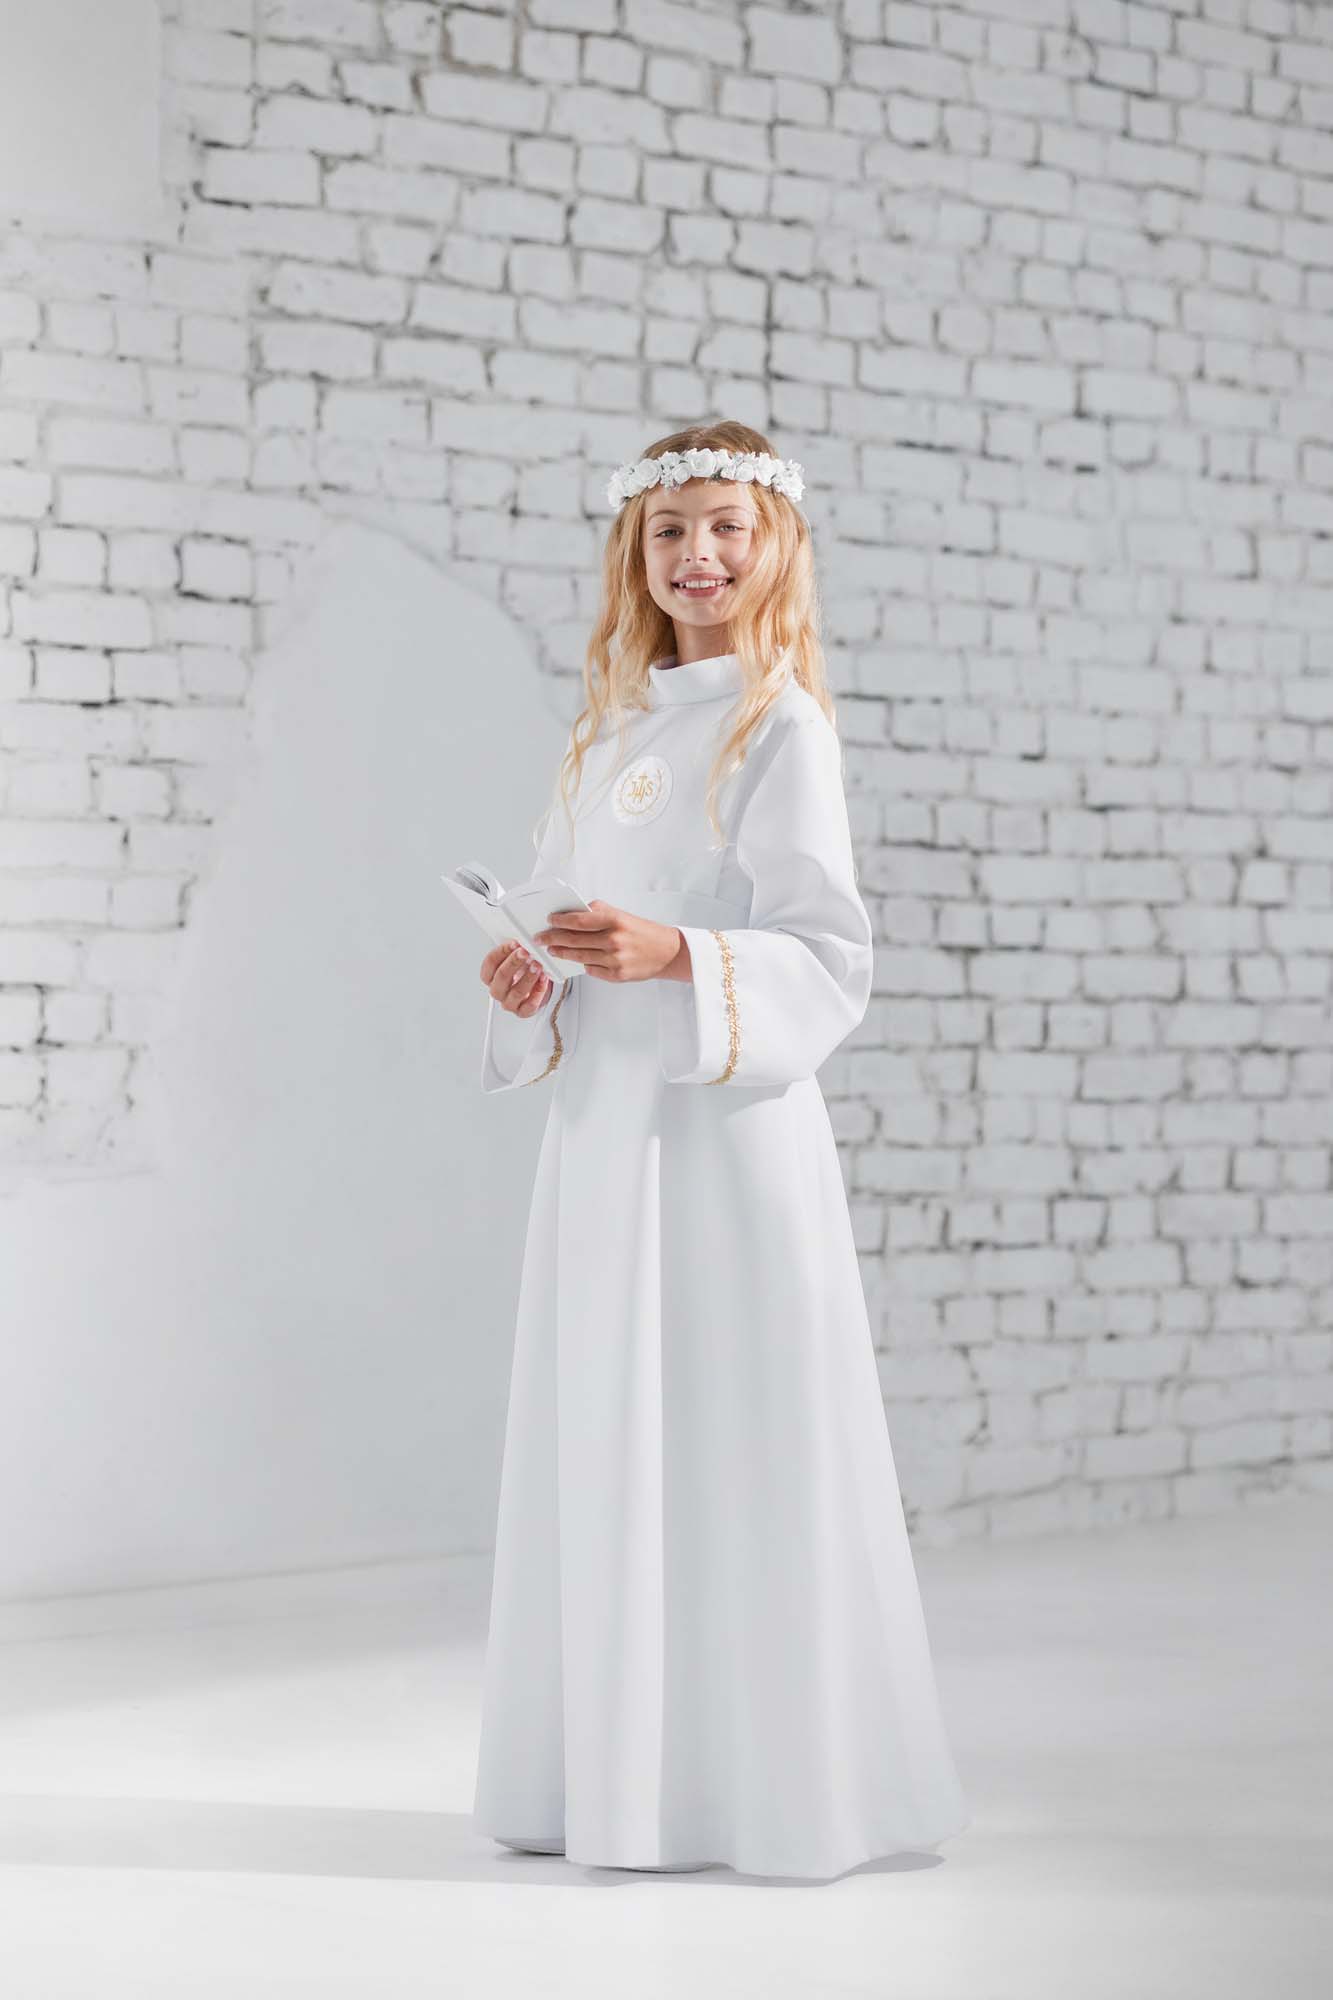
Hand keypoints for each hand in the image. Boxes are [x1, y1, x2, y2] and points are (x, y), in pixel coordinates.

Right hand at [481, 937, 552, 1016]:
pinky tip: (544, 980)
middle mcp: (497, 990)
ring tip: (538, 966)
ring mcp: (509, 1003)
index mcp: (490, 977)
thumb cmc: (522, 972)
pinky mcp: (523, 1012)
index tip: (515, 943)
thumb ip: (514, 949)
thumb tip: (521, 935)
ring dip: (528, 977)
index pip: (490, 963)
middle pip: (501, 977)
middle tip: (526, 952)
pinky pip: (530, 1005)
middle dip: (514, 962)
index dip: (502, 952)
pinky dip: (538, 991)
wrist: (535, 990)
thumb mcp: (516, 959)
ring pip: (516, 992)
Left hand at [532, 901, 688, 983]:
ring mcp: (615, 960)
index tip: (549, 920)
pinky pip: (592, 970)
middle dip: (553, 938)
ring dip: (562, 953)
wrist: (667, 952)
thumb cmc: (642, 932)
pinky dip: (583, 964)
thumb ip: (598, 912)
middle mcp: (614, 940)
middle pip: (574, 940)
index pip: (579, 920)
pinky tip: (577, 959)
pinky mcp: (617, 975)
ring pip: (579, 956)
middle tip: (540, 938)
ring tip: (552, 949)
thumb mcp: (622, 915)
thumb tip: (573, 913)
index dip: (560, 921)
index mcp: (615, 921)